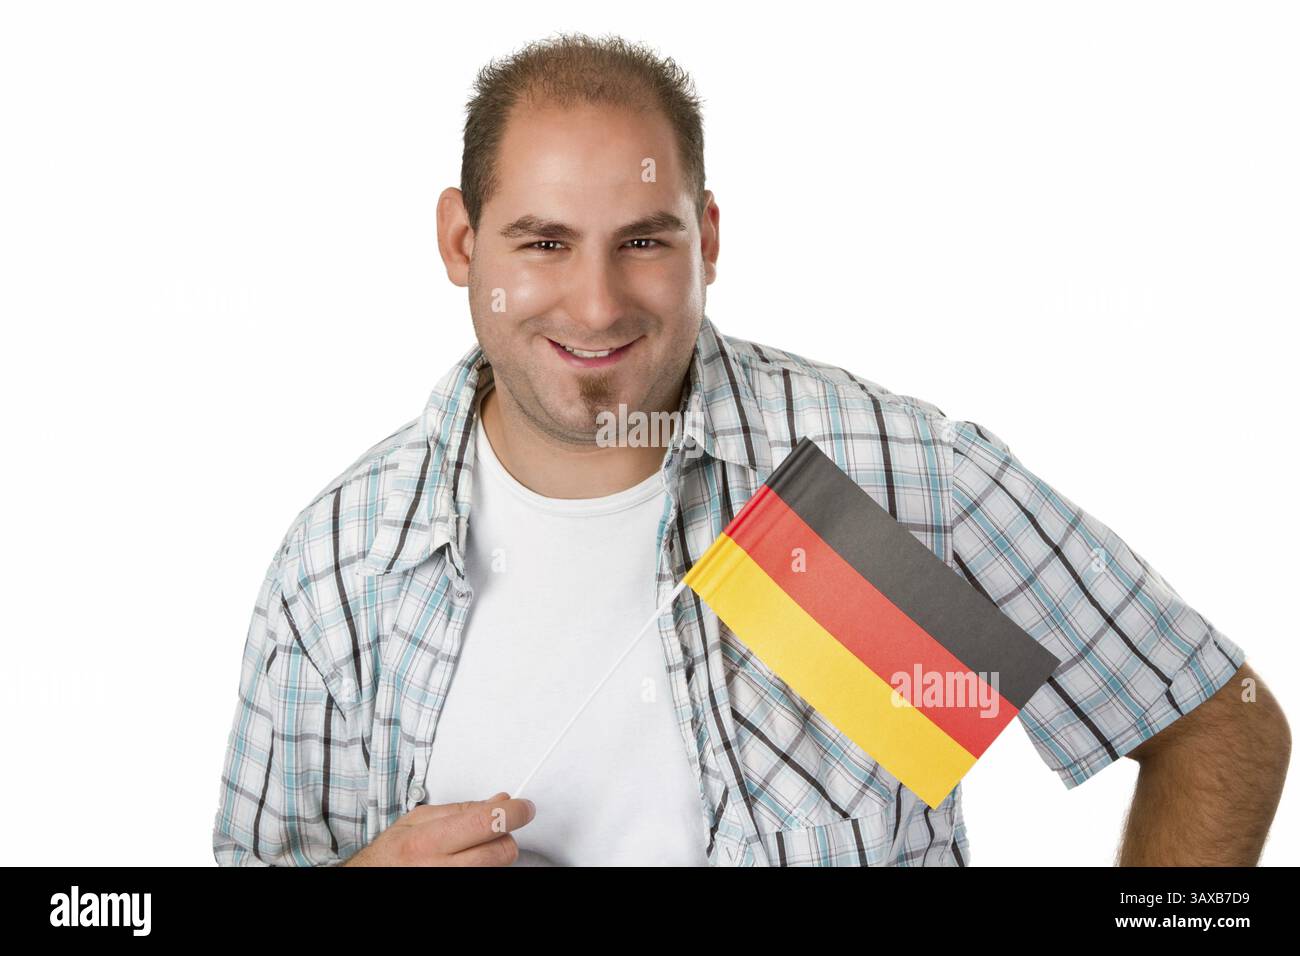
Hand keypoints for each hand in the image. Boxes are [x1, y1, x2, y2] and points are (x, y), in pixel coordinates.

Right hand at [340, 791, 535, 865]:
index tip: (524, 807)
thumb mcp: (418, 820)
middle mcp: (441, 869)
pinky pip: (489, 877)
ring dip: (493, 855)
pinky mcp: (459, 898)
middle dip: (504, 836)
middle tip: (491, 830)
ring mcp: (451, 884)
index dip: (513, 811)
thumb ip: (462, 809)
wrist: (373, 879)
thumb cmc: (391, 855)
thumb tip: (500, 800)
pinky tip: (466, 863)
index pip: (486, 822)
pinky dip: (485, 868)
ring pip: (498, 867)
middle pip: (502, 851)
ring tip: (469, 851)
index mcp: (428, 841)